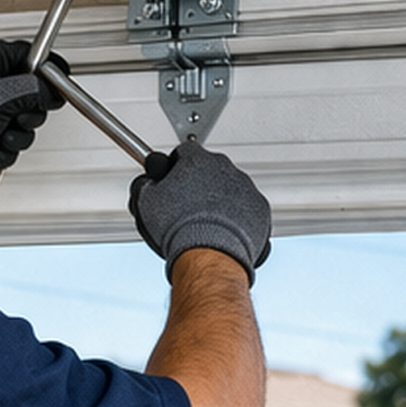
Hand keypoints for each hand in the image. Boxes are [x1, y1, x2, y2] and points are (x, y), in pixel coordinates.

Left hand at [0, 40, 67, 176]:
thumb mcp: (3, 98)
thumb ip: (34, 90)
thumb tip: (51, 90)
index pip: (30, 58)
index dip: (48, 74)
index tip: (57, 88)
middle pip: (30, 95)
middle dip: (26, 116)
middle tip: (18, 119)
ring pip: (20, 121)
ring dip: (14, 136)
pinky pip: (6, 136)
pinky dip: (1, 147)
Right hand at [129, 142, 271, 283]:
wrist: (210, 254)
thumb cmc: (179, 229)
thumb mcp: (146, 202)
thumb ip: (145, 184)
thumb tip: (147, 181)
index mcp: (197, 160)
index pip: (184, 152)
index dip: (175, 168)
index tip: (172, 181)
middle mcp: (224, 168)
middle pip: (209, 169)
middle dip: (199, 184)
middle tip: (187, 207)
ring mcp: (245, 187)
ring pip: (230, 187)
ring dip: (219, 200)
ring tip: (205, 224)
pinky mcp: (259, 207)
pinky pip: (247, 207)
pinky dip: (238, 216)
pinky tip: (223, 231)